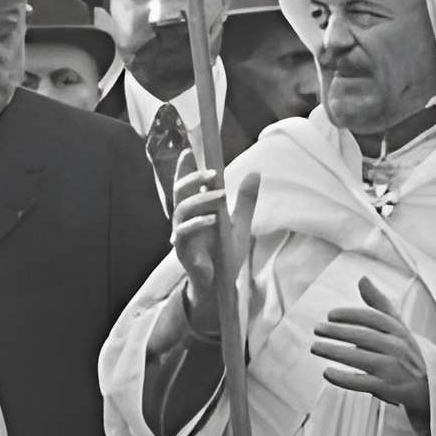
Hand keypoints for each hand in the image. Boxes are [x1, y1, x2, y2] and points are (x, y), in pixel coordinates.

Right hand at [168, 161, 249, 338]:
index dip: (186, 168)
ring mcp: (181, 235)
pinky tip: (212, 219)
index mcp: (196, 211)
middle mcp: (185, 220)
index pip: (187, 185)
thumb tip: (256, 172)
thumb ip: (246, 199)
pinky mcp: (183, 251)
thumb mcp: (240, 223)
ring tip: (220, 195)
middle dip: (192, 178)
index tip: (191, 150)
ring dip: (200, 200)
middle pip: (179, 192)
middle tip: (213, 173)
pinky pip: (184, 234)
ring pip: (181, 211)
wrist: (221, 285)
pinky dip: (197, 224)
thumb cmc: (225, 254)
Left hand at [313, 281, 430, 422]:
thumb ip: (378, 303)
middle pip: (365, 337)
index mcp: (399, 331)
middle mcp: (398, 348)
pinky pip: (363, 383)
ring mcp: (394, 369)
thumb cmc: (405, 351)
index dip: (350, 315)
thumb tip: (362, 278)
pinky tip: (327, 372)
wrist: (428, 385)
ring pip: (362, 358)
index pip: (373, 318)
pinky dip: (343, 378)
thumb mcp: (396, 326)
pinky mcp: (389, 389)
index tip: (330, 315)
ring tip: (315, 347)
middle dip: (338, 331)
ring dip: (335, 352)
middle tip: (316, 329)